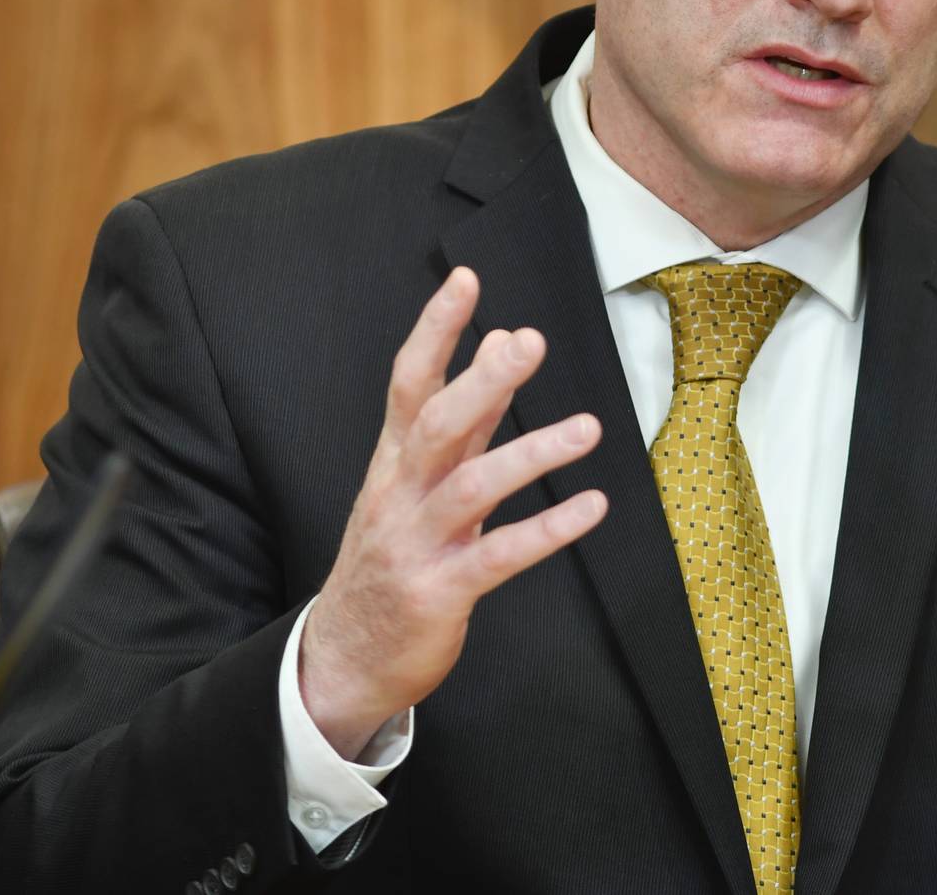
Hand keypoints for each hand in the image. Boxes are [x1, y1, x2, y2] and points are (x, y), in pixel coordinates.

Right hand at [299, 267, 608, 758]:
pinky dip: (548, 529)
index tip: (466, 280)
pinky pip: (499, 555)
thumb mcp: (417, 481)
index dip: (436, 329)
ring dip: (531, 453)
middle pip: (436, 424)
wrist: (345, 655)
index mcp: (393, 460)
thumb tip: (502, 340)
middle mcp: (399, 492)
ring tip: (588, 427)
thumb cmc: (393, 555)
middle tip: (530, 341)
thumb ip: (465, 417)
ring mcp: (416, 543)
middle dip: (482, 381)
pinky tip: (591, 506)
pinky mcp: (440, 592)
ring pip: (472, 486)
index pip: (409, 382)